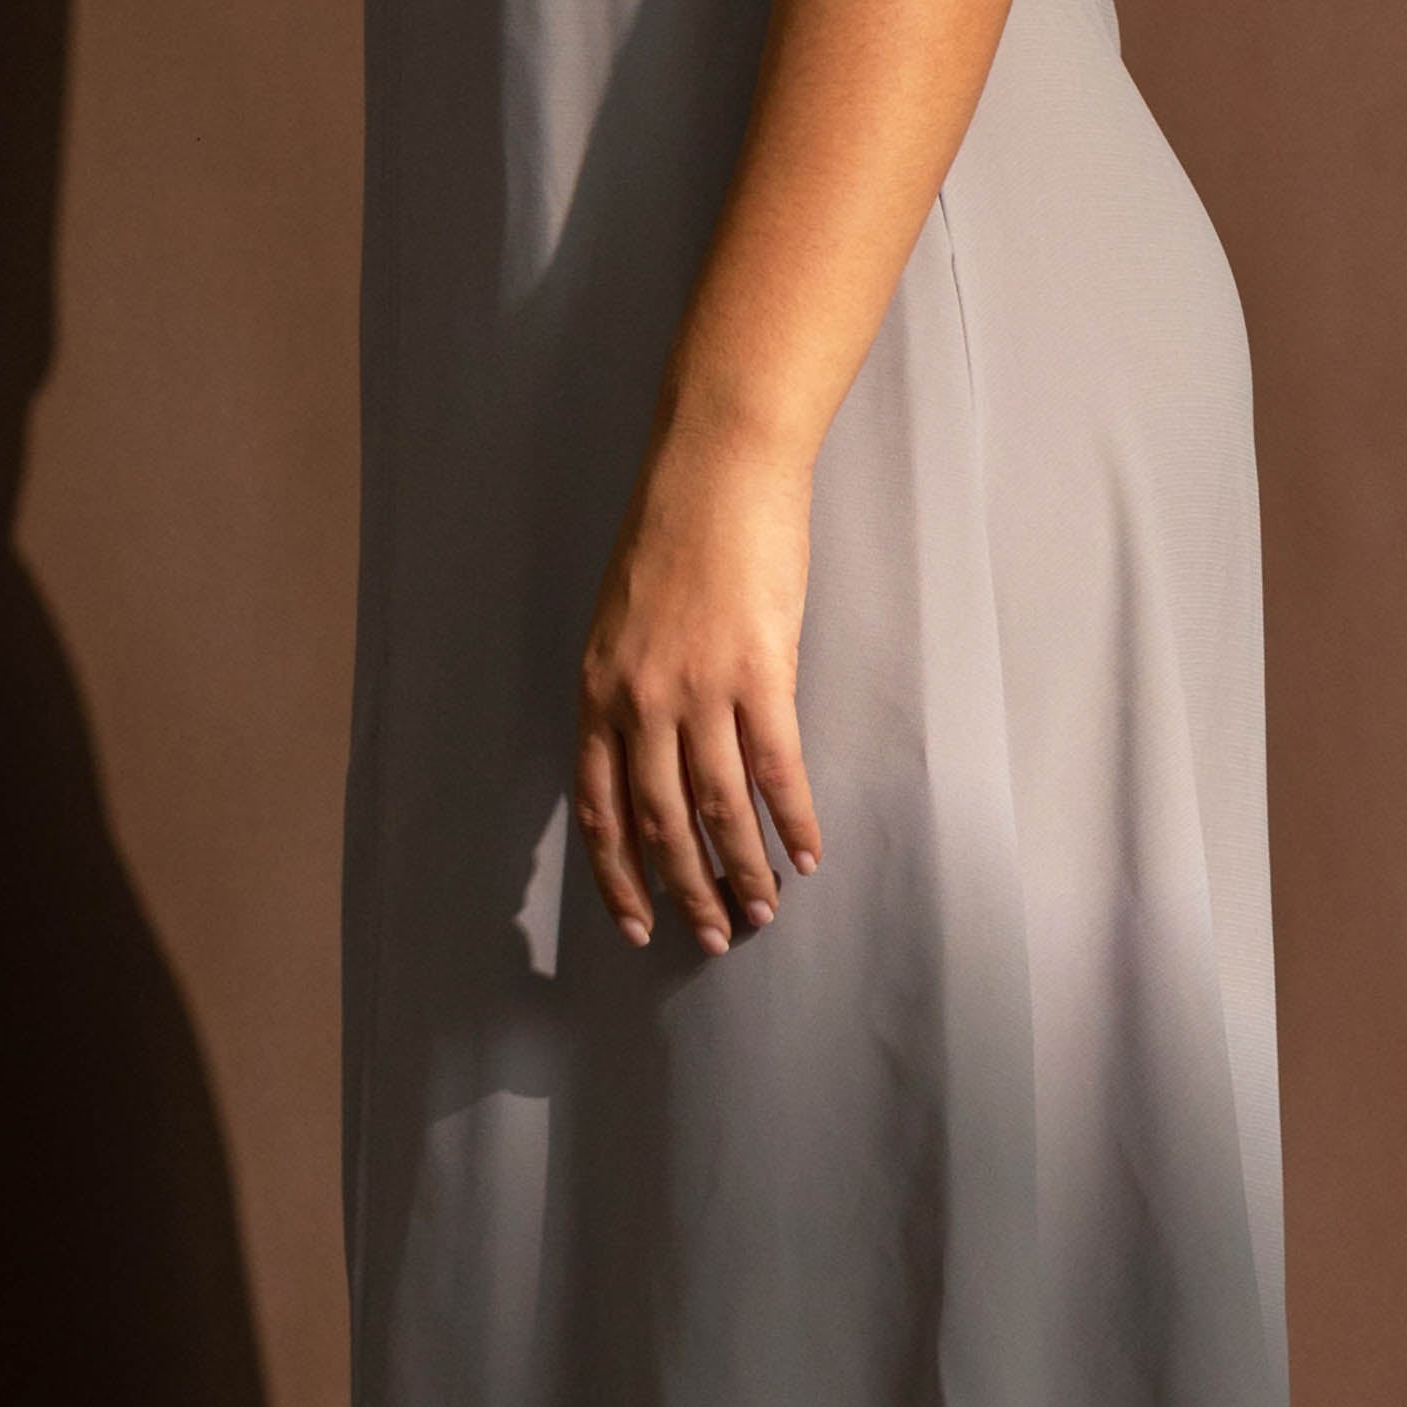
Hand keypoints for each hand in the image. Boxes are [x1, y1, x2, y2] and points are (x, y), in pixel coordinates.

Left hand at [572, 411, 823, 956]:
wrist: (716, 470)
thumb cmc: (671, 536)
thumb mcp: (623, 622)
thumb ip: (631, 691)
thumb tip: (656, 756)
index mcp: (598, 691)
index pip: (597, 808)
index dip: (617, 875)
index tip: (637, 925)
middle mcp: (639, 700)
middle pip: (659, 822)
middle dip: (686, 889)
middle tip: (715, 935)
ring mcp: (699, 689)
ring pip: (718, 808)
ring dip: (743, 869)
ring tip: (764, 909)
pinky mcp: (760, 672)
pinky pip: (776, 768)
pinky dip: (793, 818)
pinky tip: (808, 853)